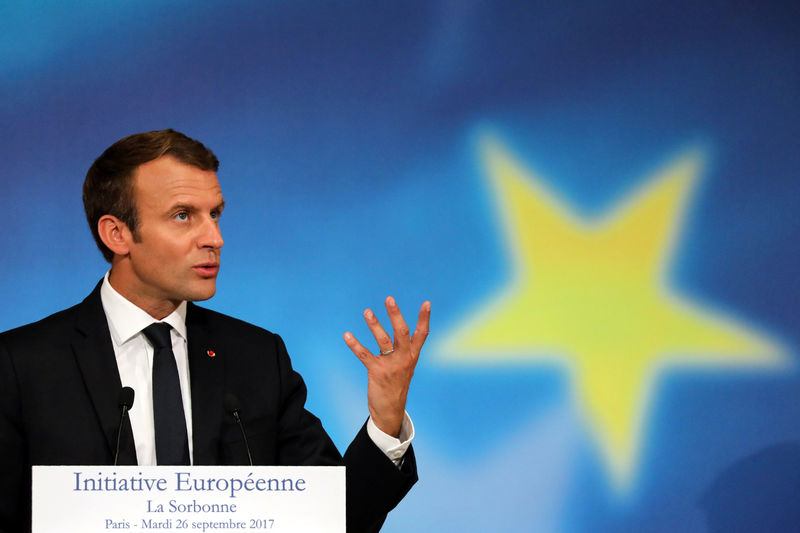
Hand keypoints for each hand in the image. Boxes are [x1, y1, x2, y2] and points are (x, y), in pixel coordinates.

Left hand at [343, 296, 430, 437]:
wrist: (391, 409)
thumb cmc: (397, 383)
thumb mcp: (406, 365)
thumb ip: (404, 348)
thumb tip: (400, 327)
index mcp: (413, 355)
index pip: (422, 334)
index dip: (424, 318)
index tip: (427, 303)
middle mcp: (404, 358)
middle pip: (401, 333)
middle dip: (395, 315)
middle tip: (389, 299)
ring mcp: (391, 365)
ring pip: (383, 341)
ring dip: (374, 325)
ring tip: (367, 312)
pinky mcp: (377, 372)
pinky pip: (364, 355)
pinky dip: (355, 344)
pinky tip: (347, 335)